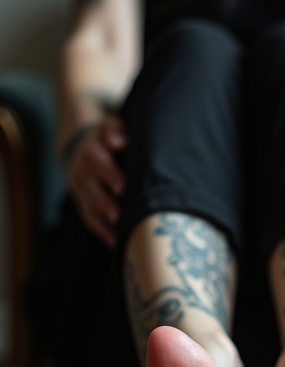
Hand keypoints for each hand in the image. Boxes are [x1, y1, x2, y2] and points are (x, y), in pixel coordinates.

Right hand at [64, 114, 128, 246]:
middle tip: (119, 214)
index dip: (109, 173)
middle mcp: (81, 171)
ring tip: (118, 232)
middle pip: (90, 188)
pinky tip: (114, 241)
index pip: (97, 161)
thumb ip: (114, 131)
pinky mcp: (81, 200)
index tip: (122, 186)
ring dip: (102, 220)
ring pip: (87, 205)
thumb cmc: (107, 136)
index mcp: (90, 151)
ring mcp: (79, 188)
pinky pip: (88, 216)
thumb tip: (120, 142)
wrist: (81, 144)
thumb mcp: (110, 125)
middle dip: (104, 202)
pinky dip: (100, 230)